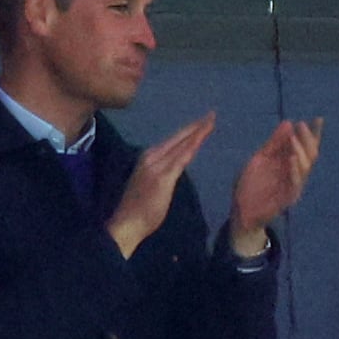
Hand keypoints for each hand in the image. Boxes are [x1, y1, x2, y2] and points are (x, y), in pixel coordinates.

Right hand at [107, 113, 216, 257]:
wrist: (126, 222)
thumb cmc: (138, 209)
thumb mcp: (151, 184)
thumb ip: (162, 173)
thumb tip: (173, 169)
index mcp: (148, 157)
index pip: (173, 141)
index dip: (188, 130)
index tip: (202, 122)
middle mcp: (151, 156)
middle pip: (178, 138)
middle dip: (196, 126)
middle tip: (212, 115)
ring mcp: (156, 166)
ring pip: (181, 145)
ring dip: (197, 132)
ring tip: (211, 121)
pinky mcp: (163, 177)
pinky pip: (181, 158)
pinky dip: (192, 146)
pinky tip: (201, 138)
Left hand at [228, 117, 323, 252]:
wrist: (242, 210)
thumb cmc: (251, 184)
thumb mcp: (260, 158)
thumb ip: (274, 143)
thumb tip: (288, 122)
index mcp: (289, 162)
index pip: (306, 145)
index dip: (313, 133)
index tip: (318, 119)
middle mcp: (295, 173)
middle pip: (310, 155)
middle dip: (307, 139)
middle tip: (301, 125)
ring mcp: (293, 185)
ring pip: (305, 168)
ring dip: (300, 152)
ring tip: (294, 139)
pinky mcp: (288, 198)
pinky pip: (295, 183)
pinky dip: (294, 170)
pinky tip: (291, 158)